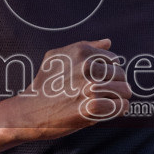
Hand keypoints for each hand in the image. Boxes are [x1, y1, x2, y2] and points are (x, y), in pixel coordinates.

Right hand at [10, 38, 131, 138]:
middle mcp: (87, 67)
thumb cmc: (44, 85)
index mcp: (81, 51)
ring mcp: (91, 87)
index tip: (100, 80)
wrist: (30, 111)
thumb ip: (86, 47)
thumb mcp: (58, 56)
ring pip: (124, 90)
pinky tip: (109, 110)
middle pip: (121, 75)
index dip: (108, 71)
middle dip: (116, 84)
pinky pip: (121, 106)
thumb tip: (108, 42)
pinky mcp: (93, 108)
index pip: (113, 60)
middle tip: (104, 93)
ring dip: (119, 97)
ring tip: (108, 102)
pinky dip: (119, 110)